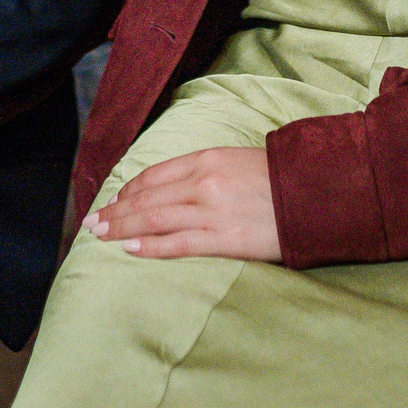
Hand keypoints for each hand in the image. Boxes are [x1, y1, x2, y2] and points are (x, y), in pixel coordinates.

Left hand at [83, 146, 279, 261]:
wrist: (316, 194)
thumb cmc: (281, 177)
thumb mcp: (239, 160)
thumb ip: (208, 170)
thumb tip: (181, 185)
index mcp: (207, 159)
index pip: (155, 175)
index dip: (128, 189)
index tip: (113, 200)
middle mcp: (203, 182)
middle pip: (146, 197)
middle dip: (115, 210)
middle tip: (91, 222)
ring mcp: (211, 211)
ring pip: (153, 219)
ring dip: (121, 227)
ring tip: (100, 236)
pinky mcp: (223, 239)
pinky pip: (177, 244)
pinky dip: (149, 246)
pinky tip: (129, 248)